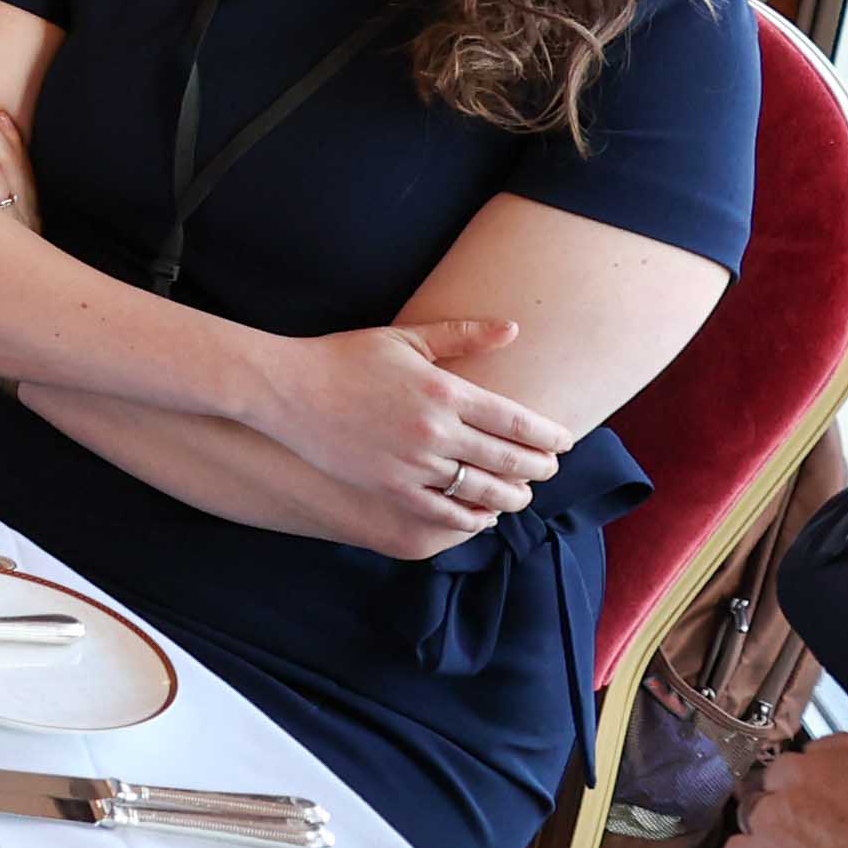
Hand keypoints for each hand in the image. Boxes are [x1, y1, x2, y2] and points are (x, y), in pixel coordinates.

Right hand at [247, 314, 569, 555]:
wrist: (285, 388)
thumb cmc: (343, 357)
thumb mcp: (403, 338)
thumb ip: (462, 335)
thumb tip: (513, 328)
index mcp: (444, 390)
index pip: (518, 421)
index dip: (549, 435)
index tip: (563, 441)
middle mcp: (436, 430)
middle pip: (510, 460)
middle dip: (540, 468)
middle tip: (549, 469)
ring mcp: (414, 462)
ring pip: (484, 491)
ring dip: (513, 497)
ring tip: (521, 495)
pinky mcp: (391, 486)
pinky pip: (446, 512)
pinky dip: (473, 518)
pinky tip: (483, 516)